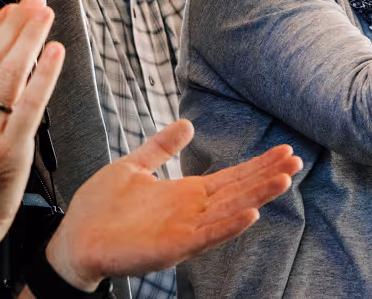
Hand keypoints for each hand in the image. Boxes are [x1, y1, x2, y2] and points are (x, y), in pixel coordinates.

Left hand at [45, 120, 301, 289]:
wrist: (74, 239)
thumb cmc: (101, 208)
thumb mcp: (134, 167)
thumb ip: (161, 148)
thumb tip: (187, 123)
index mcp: (185, 194)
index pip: (231, 177)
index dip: (257, 165)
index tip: (284, 150)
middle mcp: (192, 212)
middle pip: (238, 191)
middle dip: (267, 176)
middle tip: (297, 160)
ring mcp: (185, 230)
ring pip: (230, 211)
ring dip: (257, 197)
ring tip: (284, 180)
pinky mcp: (173, 247)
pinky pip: (207, 235)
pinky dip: (230, 225)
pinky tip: (251, 214)